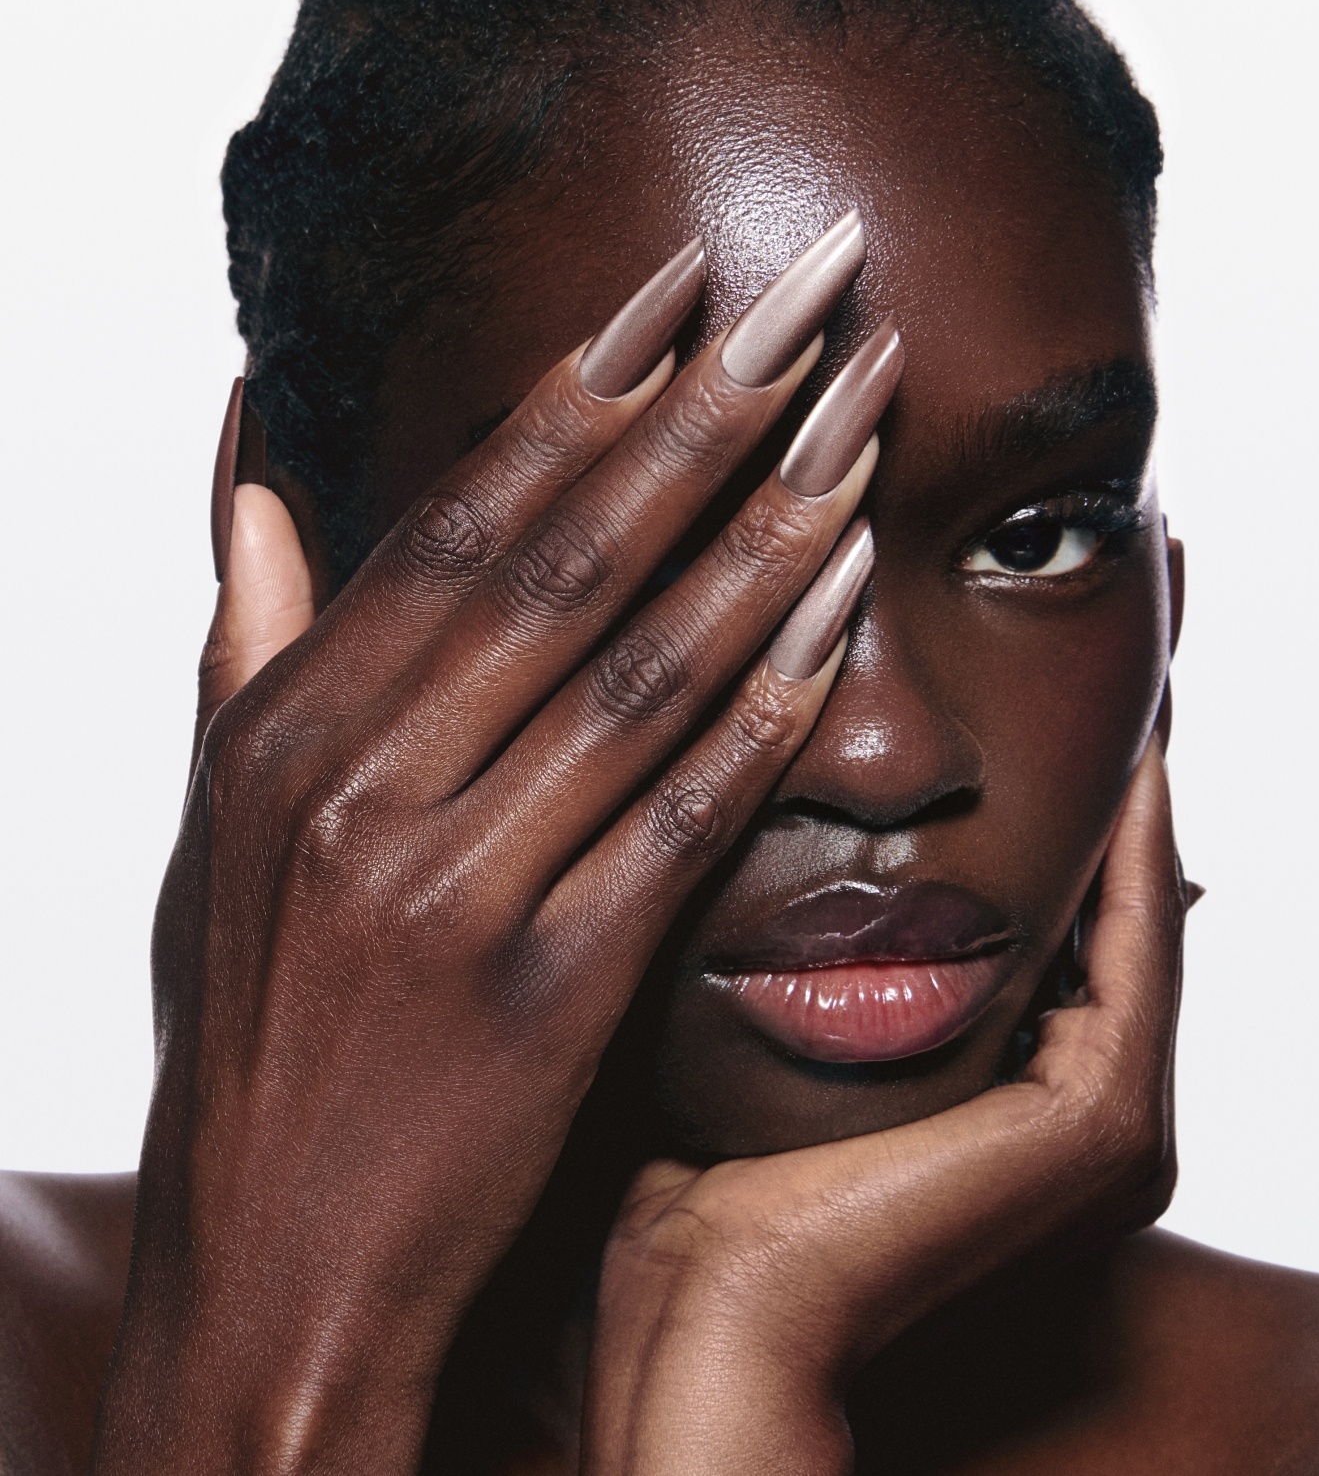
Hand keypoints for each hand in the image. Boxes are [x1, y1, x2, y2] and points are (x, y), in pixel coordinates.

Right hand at [94, 223, 902, 1474]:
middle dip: (707, 411)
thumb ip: (248, 631)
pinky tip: (844, 616)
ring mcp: (451, 892)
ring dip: (766, 532)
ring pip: (638, 669)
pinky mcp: (546, 997)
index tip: (685, 286)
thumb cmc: (252, 1029)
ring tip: (865, 419)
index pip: (456, 520)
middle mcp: (358, 788)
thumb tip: (255, 451)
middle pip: (564, 558)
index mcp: (282, 731)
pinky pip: (681, 819)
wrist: (270, 1274)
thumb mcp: (210, 820)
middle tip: (818, 293)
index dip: (579, 389)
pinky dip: (768, 707)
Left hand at [582, 740, 1184, 1475]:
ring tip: (1112, 698)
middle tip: (1086, 690)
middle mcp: (1080, 1123)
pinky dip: (1137, 851)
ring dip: (1121, 812)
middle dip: (1088, 805)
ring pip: (1128, 926)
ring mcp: (1106, 1133)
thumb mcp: (770, 1033)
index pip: (1048, 938)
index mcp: (1013, 1111)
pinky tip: (1122, 761)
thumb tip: (788, 833)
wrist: (707, 1309)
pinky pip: (1141, 950)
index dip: (1046, 829)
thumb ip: (816, 951)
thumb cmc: (703, 1180)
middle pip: (1096, 926)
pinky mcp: (1106, 1126)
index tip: (1022, 721)